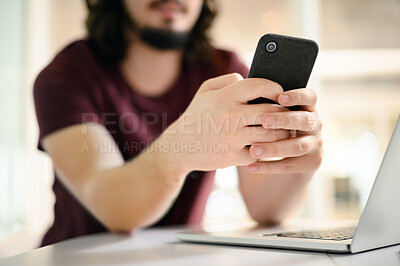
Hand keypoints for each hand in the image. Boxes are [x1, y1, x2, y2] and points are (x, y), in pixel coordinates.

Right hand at [155, 73, 289, 171]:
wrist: (179, 147)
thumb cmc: (196, 116)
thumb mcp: (205, 91)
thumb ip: (227, 80)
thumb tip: (248, 79)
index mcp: (224, 97)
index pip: (259, 85)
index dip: (275, 88)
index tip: (281, 93)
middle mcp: (229, 116)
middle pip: (270, 112)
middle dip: (284, 113)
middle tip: (289, 114)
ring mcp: (232, 138)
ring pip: (270, 134)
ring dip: (281, 132)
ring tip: (285, 130)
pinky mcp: (232, 157)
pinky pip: (260, 152)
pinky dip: (268, 149)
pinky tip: (270, 146)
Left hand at [247, 88, 322, 173]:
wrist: (274, 166)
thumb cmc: (266, 131)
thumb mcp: (265, 118)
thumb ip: (260, 106)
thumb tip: (242, 89)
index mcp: (306, 108)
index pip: (309, 97)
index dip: (297, 96)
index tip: (280, 97)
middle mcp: (314, 125)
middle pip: (304, 120)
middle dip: (284, 120)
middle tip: (264, 121)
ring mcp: (315, 145)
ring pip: (297, 146)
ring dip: (275, 147)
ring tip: (253, 150)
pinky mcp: (311, 163)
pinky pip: (290, 165)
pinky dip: (269, 166)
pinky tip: (251, 166)